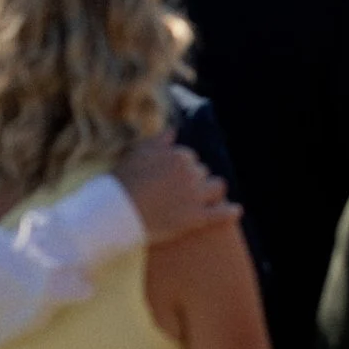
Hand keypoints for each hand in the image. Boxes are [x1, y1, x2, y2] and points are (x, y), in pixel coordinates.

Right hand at [115, 135, 237, 244]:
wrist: (111, 214)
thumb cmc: (119, 183)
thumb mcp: (136, 154)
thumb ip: (158, 141)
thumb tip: (174, 130)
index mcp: (179, 155)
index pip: (189, 158)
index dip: (179, 169)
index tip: (167, 178)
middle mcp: (192, 173)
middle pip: (202, 173)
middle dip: (193, 180)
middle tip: (177, 193)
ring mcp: (195, 196)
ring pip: (216, 187)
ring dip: (212, 191)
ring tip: (207, 198)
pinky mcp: (195, 218)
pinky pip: (221, 213)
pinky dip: (230, 212)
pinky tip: (236, 211)